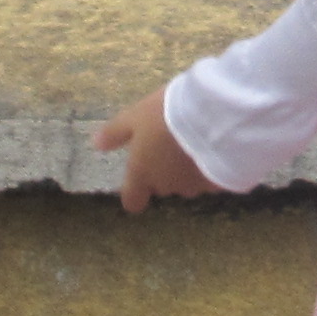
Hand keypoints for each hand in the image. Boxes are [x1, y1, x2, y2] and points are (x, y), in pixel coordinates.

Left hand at [94, 86, 217, 213]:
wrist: (213, 116)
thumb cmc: (166, 114)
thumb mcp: (135, 116)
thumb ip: (115, 133)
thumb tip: (96, 144)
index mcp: (142, 174)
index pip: (133, 201)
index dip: (135, 193)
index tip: (139, 180)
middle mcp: (167, 186)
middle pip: (162, 186)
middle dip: (165, 170)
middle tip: (171, 143)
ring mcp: (195, 186)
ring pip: (188, 182)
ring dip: (188, 169)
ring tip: (196, 140)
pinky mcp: (219, 181)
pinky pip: (212, 177)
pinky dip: (211, 166)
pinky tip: (216, 145)